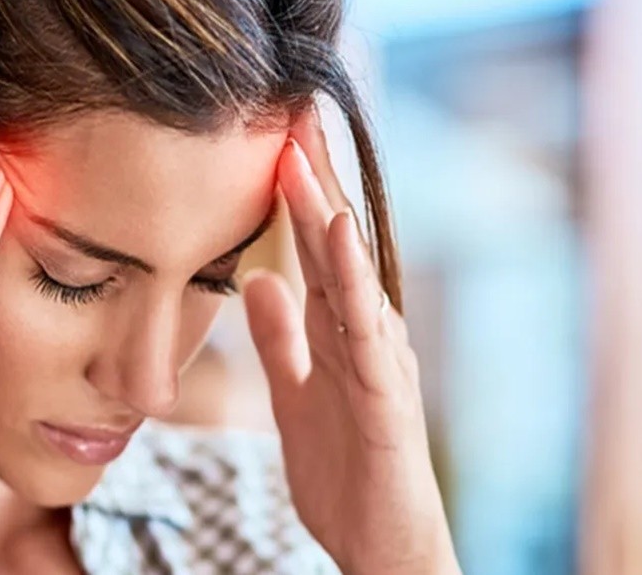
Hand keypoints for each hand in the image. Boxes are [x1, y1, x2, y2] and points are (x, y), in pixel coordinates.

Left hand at [242, 115, 459, 574]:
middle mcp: (366, 332)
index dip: (293, 193)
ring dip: (328, 212)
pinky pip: (367, 330)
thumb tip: (255, 280)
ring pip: (351, 273)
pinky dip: (353, 280)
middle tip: (288, 110)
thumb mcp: (297, 393)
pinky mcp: (387, 397)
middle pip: (335, 244)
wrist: (382, 545)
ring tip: (303, 155)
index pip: (313, 247)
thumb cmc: (347, 469)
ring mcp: (381, 361)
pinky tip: (338, 236)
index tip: (268, 135)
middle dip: (312, 178)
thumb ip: (280, 339)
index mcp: (341, 329)